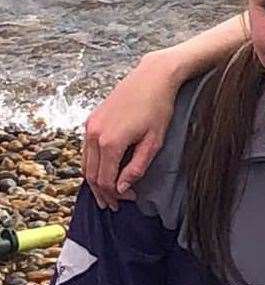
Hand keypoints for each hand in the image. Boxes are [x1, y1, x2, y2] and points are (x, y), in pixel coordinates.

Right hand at [83, 58, 179, 209]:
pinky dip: (93, 164)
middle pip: (91, 174)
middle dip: (102, 192)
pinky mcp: (91, 120)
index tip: (128, 201)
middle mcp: (93, 135)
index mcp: (109, 143)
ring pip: (86, 163)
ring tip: (107, 194)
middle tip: (114, 205)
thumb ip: (137, 167)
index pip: (105, 179)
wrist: (151, 79)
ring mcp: (90, 126)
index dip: (115, 194)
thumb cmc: (158, 109)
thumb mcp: (153, 142)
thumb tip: (122, 188)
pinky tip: (104, 172)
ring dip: (95, 180)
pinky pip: (86, 150)